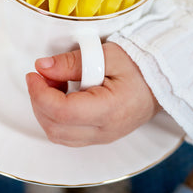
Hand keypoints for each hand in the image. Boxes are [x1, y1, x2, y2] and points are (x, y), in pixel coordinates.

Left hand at [26, 42, 160, 146]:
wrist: (159, 82)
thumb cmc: (138, 66)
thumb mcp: (107, 55)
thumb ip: (72, 62)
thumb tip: (42, 67)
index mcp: (109, 110)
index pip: (62, 112)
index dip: (40, 94)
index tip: (33, 74)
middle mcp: (104, 131)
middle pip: (55, 128)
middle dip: (38, 101)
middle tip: (40, 76)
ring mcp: (101, 137)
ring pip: (58, 134)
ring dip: (45, 109)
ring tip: (53, 82)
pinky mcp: (98, 136)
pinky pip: (67, 134)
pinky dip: (55, 116)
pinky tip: (62, 94)